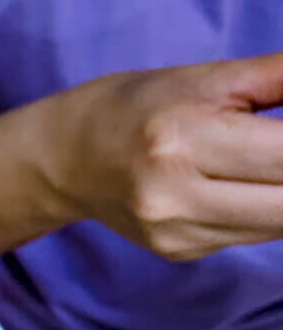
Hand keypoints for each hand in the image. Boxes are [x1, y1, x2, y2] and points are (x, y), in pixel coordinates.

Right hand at [48, 52, 282, 260]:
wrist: (68, 158)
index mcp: (182, 141)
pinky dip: (268, 208)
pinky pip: (252, 234)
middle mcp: (176, 197)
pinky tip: (248, 184)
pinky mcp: (182, 252)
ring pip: (278, 224)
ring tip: (271, 162)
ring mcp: (178, 233)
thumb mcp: (210, 77)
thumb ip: (282, 78)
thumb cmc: (140, 106)